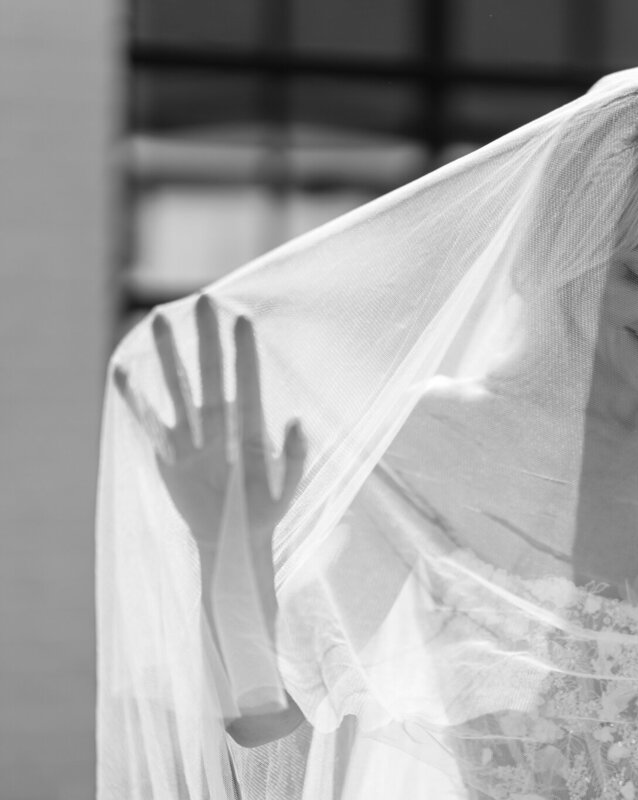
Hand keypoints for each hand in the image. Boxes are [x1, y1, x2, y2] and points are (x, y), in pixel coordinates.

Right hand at [113, 295, 306, 555]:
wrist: (234, 538)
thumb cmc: (266, 510)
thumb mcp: (288, 490)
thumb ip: (295, 457)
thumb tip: (296, 420)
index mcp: (250, 428)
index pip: (247, 382)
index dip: (243, 353)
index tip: (242, 320)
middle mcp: (220, 423)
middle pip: (210, 374)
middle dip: (206, 338)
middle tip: (204, 299)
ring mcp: (192, 435)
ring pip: (177, 387)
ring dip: (167, 354)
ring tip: (158, 319)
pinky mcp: (168, 453)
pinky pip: (148, 420)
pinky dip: (134, 397)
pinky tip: (122, 370)